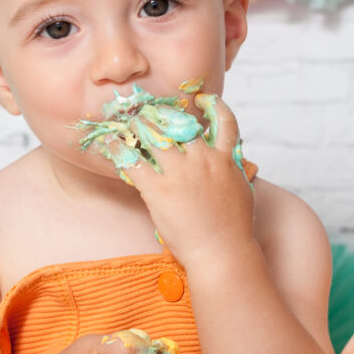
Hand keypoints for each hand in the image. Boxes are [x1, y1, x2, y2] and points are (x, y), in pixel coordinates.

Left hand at [117, 95, 254, 266]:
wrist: (222, 253)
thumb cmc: (234, 229)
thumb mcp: (242, 192)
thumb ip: (234, 172)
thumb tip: (231, 163)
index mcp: (225, 159)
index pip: (224, 121)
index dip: (213, 106)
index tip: (201, 100)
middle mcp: (202, 159)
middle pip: (179, 123)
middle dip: (163, 114)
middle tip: (150, 110)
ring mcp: (179, 173)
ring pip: (154, 135)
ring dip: (139, 125)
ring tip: (128, 122)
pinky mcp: (158, 189)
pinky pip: (133, 161)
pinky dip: (119, 150)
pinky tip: (111, 144)